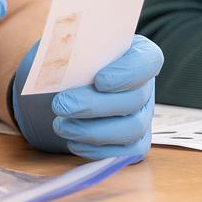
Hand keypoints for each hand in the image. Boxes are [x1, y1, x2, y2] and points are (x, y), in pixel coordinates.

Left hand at [12, 35, 163, 159]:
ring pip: (132, 129)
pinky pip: (126, 153)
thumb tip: (53, 55)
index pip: (148, 60)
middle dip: (95, 105)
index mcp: (137, 54)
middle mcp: (146, 86)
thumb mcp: (65, 48)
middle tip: (61, 104)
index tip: (99, 80)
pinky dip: (98, 150)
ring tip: (61, 125)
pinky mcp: (135, 143)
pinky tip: (73, 141)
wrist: (63, 90)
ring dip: (93, 131)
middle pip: (135, 99)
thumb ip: (64, 48)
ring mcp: (143, 116)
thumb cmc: (69, 64)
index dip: (128, 72)